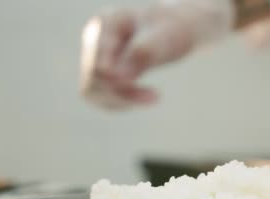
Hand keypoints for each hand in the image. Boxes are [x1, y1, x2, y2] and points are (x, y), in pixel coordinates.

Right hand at [79, 1, 232, 108]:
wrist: (177, 28)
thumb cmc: (174, 27)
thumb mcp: (165, 35)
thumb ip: (142, 52)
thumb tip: (119, 77)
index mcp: (106, 23)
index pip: (98, 64)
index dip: (119, 84)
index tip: (154, 94)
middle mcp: (95, 40)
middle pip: (92, 80)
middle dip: (123, 94)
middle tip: (156, 96)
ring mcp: (96, 56)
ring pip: (92, 92)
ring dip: (122, 101)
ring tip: (153, 97)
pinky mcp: (102, 72)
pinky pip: (102, 97)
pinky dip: (122, 102)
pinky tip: (145, 98)